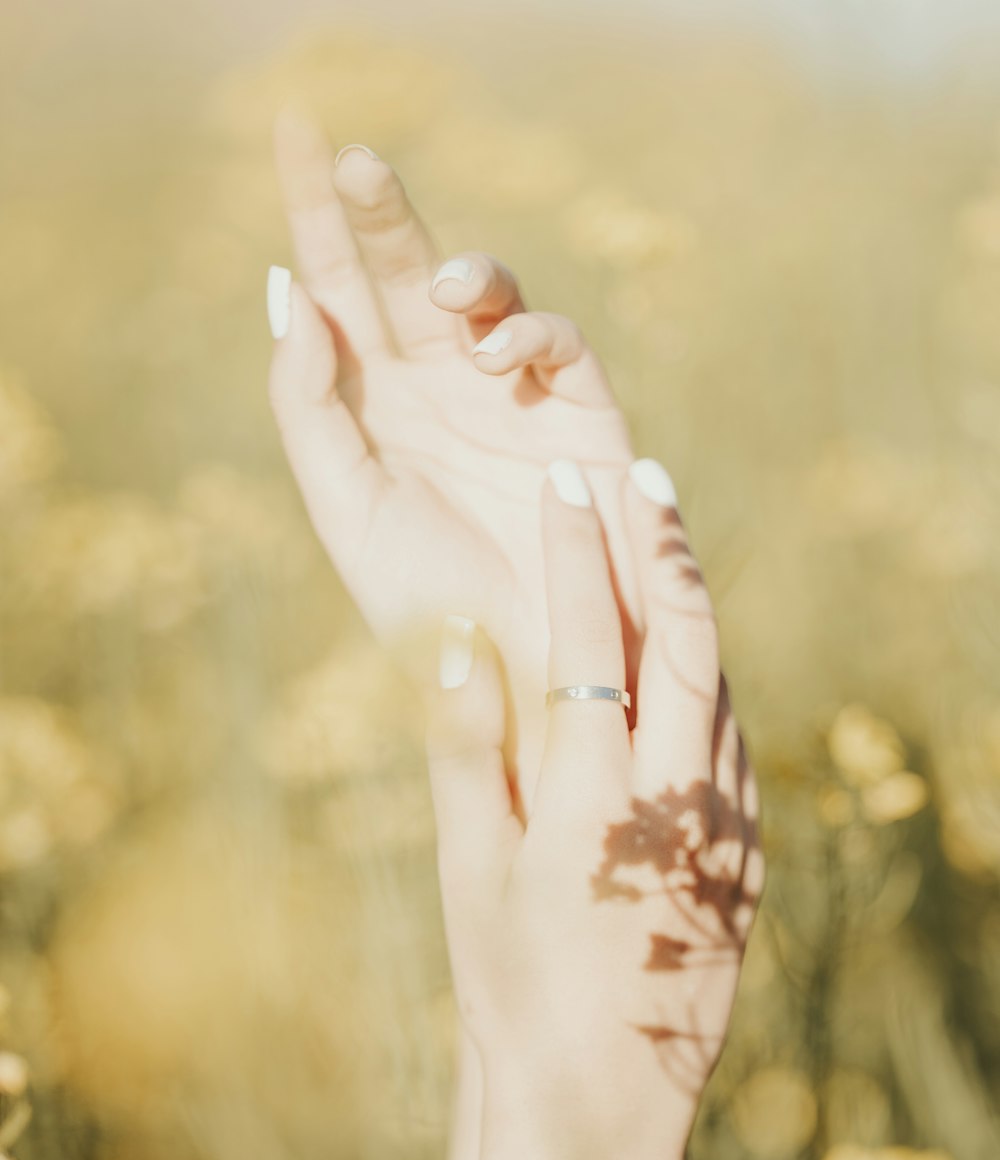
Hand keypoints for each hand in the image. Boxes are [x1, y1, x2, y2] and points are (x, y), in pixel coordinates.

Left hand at [267, 111, 635, 801]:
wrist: (523, 674)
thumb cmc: (429, 604)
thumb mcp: (348, 508)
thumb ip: (311, 406)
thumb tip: (290, 293)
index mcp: (375, 409)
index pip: (340, 295)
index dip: (316, 219)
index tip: (293, 136)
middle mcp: (439, 392)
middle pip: (406, 275)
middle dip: (380, 213)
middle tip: (350, 159)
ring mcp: (510, 400)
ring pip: (489, 296)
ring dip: (468, 274)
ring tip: (446, 290)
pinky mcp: (578, 416)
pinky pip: (556, 347)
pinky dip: (528, 334)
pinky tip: (493, 354)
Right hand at [426, 459, 764, 1159]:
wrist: (599, 1093)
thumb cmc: (512, 980)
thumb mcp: (470, 870)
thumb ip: (466, 751)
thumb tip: (455, 643)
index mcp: (592, 796)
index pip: (588, 640)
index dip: (576, 553)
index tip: (566, 484)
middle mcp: (675, 799)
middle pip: (683, 640)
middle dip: (660, 547)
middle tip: (641, 472)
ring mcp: (725, 825)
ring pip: (720, 681)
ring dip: (689, 604)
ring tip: (662, 539)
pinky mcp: (748, 852)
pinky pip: (736, 736)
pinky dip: (709, 675)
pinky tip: (686, 651)